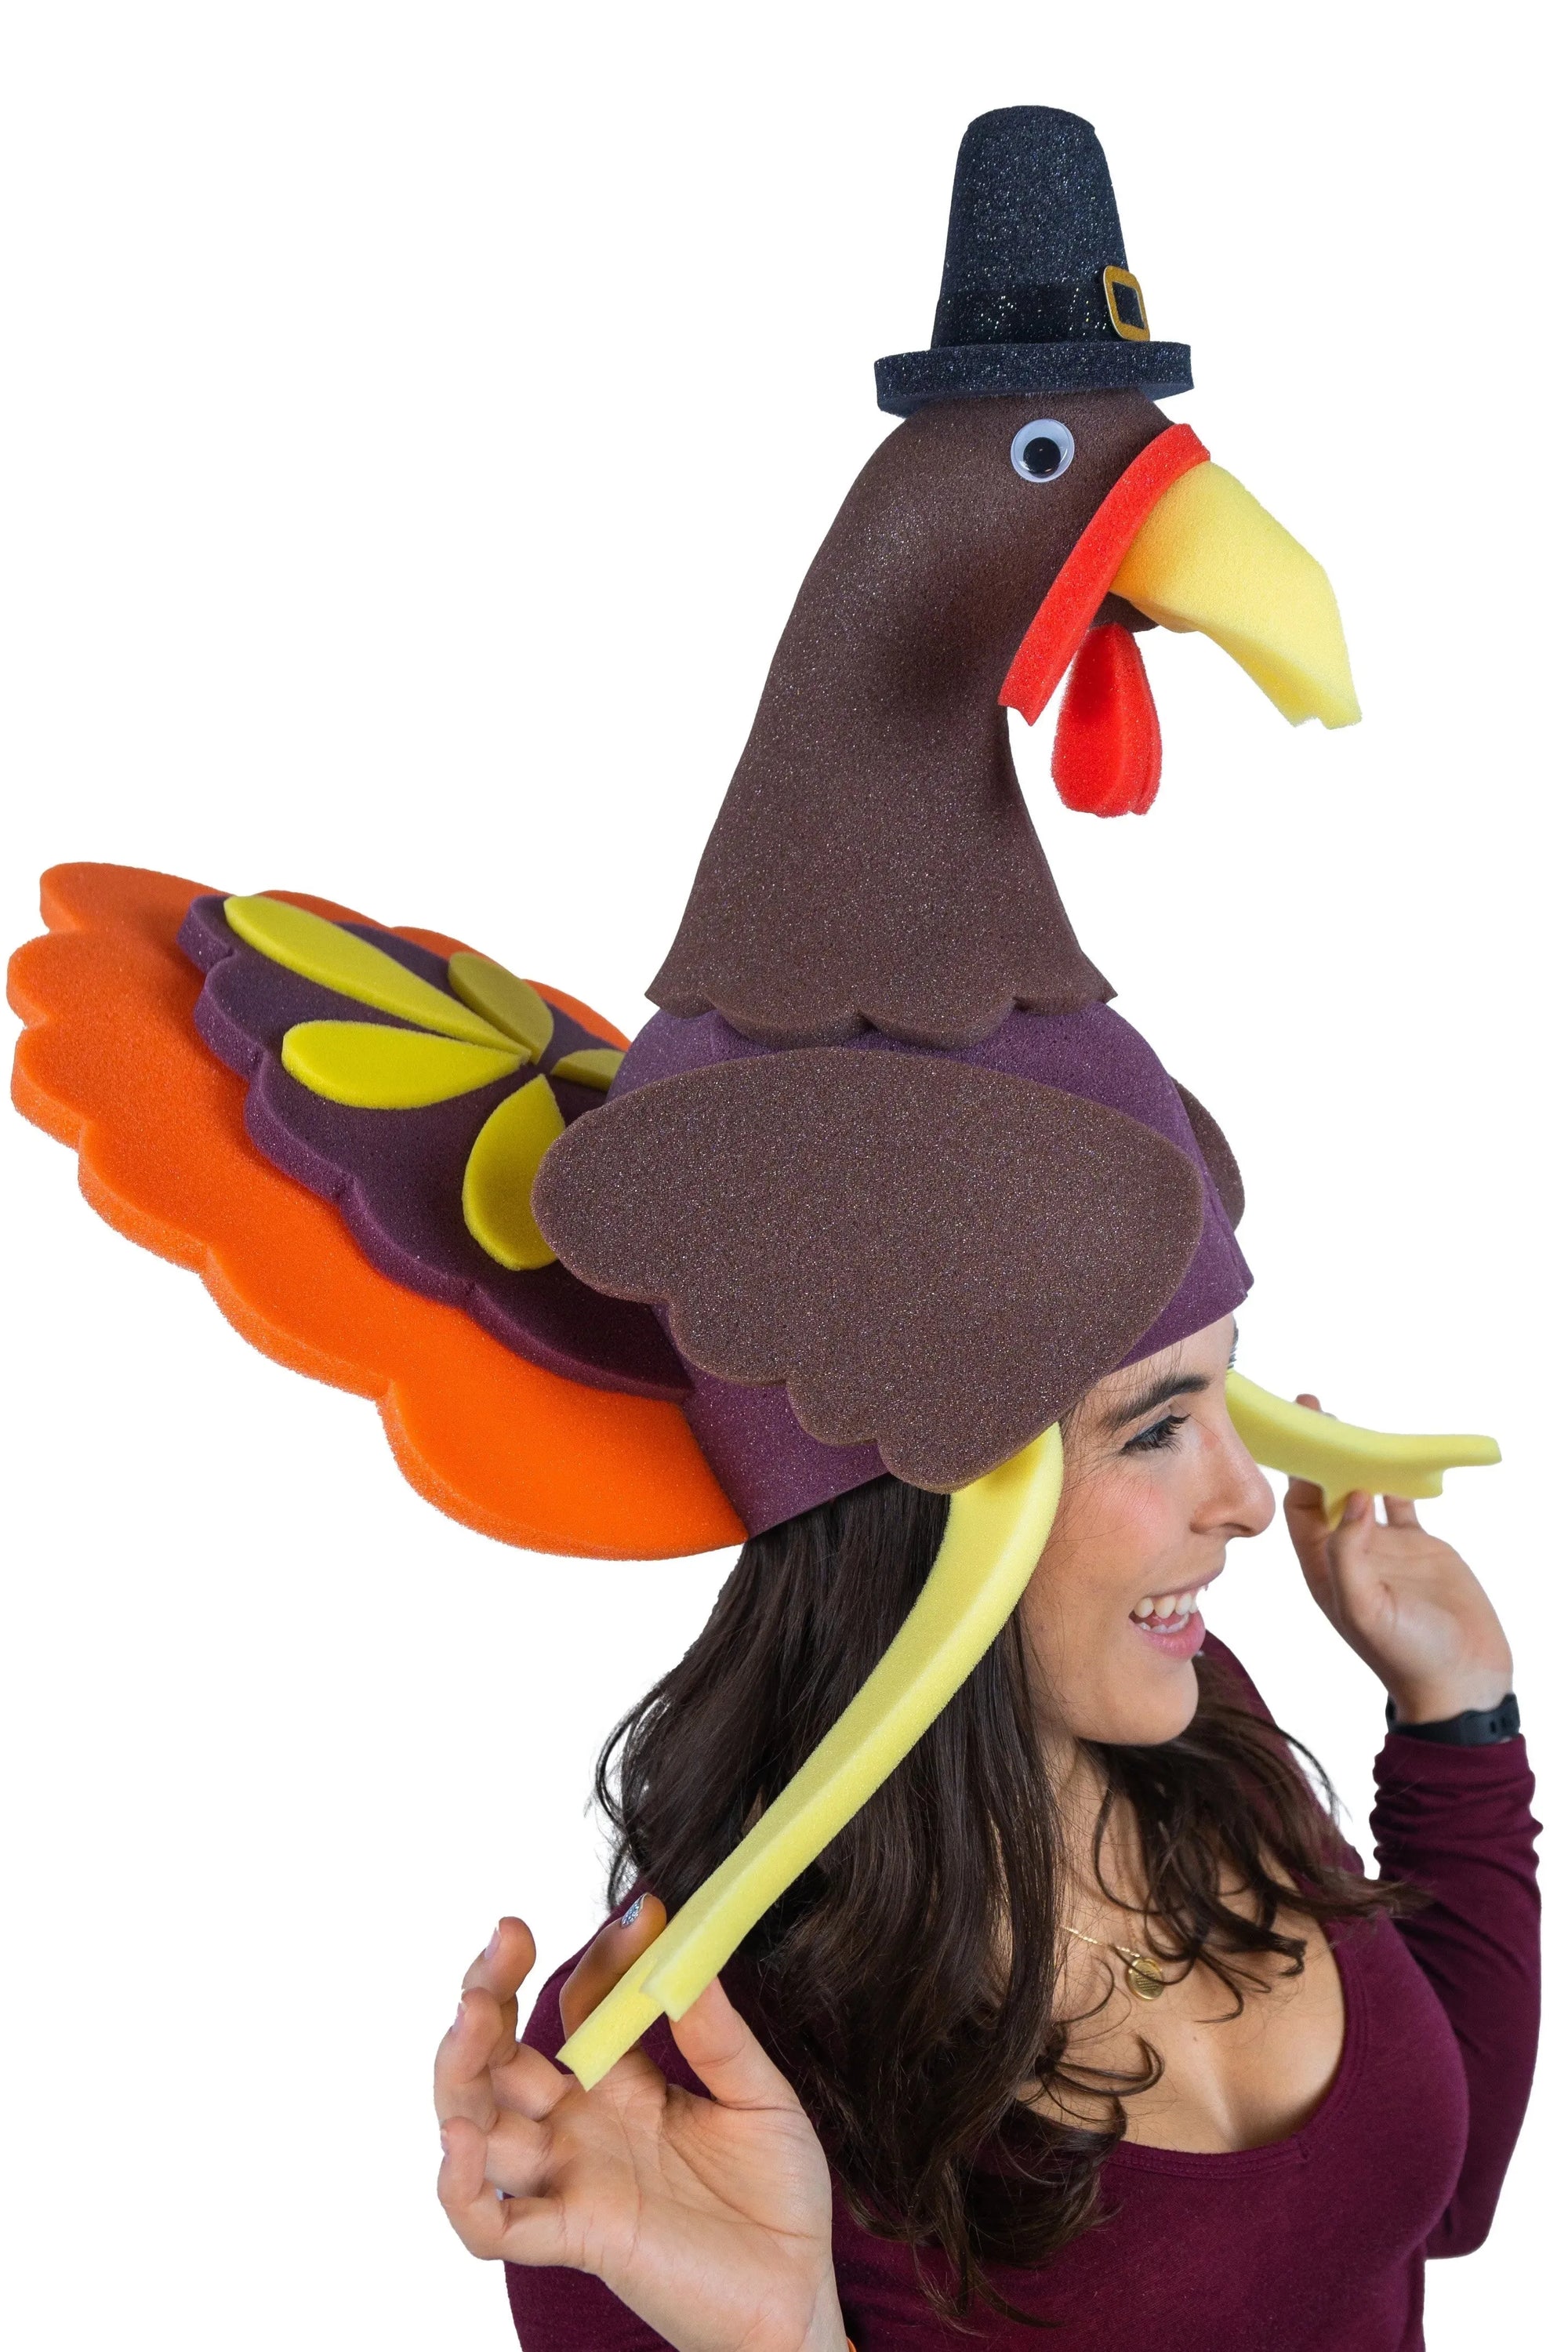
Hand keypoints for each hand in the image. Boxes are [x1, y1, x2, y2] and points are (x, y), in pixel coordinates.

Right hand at [434, 1907, 847, 2351]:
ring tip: (472, 2017)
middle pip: (500, 2055)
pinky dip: (460, 2187)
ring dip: (460, 2070)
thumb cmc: (779, 2199)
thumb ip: (719, 2033)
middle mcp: (582, 2126)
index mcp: (623, 2083)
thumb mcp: (761, 2097)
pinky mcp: (576, 2236)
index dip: (602, 1955)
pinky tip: (461, 2140)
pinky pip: (493, 2223)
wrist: (798, 2296)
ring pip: (477, 2124)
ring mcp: (571, 2179)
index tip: (644, 1913)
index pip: (582, 2002)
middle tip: (505, 1939)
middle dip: (486, 1993)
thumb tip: (685, 1954)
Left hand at [1282, 1394, 1513, 1722]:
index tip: (1297, 1433)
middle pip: (1325, 1491)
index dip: (1295, 1470)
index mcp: (1323, 1567)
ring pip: (1362, 1490)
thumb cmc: (1405, 1654)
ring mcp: (1383, 1547)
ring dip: (1356, 1459)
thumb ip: (1348, 1552)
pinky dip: (1398, 1477)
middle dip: (1319, 1453)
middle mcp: (1348, 1552)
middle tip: (1316, 1408)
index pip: (1298, 1508)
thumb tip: (1348, 1493)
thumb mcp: (1364, 1607)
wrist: (1462, 1680)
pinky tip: (1395, 1452)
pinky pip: (1401, 1501)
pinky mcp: (1419, 1547)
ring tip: (1348, 1421)